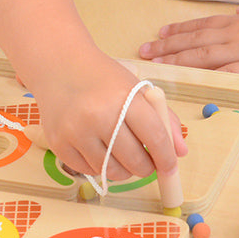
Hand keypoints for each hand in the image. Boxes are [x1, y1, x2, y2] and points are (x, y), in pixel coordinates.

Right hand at [25, 53, 186, 182]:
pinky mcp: (58, 144)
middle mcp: (98, 115)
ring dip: (124, 170)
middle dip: (146, 167)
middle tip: (146, 162)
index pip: (154, 138)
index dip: (166, 157)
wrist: (59, 65)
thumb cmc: (103, 78)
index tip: (169, 166)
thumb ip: (163, 120)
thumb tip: (180, 152)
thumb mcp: (137, 89)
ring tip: (123, 156)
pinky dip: (100, 167)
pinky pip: (89, 171)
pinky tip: (100, 150)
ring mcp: (75, 132)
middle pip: (135, 161)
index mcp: (124, 97)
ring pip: (112, 171)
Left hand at [138, 0, 238, 80]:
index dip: (179, 31)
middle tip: (143, 52)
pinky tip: (187, 82)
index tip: (160, 34)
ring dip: (177, 60)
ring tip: (156, 64)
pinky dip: (204, 78)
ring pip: (203, 56)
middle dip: (167, 47)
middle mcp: (236, 34)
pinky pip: (225, 74)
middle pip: (195, 41)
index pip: (202, 26)